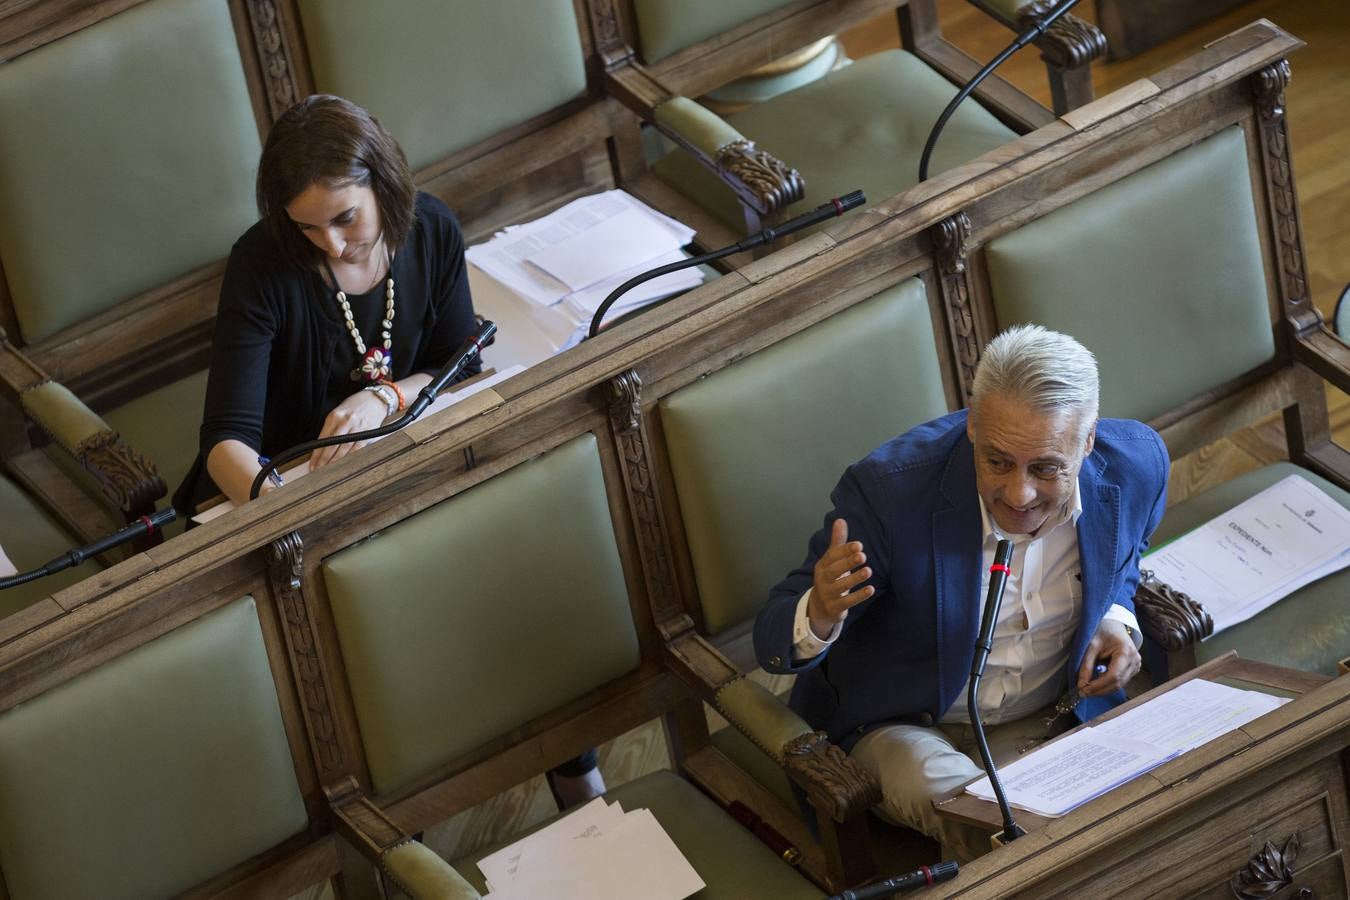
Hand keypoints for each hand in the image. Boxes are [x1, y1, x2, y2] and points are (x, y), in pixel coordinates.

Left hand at [310, 388, 388, 469]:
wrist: (375, 399)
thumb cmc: (356, 405)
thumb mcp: (339, 412)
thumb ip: (331, 428)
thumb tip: (321, 447)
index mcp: (334, 416)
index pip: (322, 439)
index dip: (316, 454)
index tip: (312, 464)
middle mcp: (345, 422)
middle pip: (331, 446)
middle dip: (323, 461)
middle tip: (317, 471)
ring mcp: (356, 429)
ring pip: (343, 450)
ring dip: (335, 463)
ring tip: (328, 472)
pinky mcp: (367, 435)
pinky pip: (356, 450)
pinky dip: (349, 459)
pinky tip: (344, 466)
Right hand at [806, 518, 872, 636]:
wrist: (819, 607)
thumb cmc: (830, 578)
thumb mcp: (832, 560)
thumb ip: (838, 542)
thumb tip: (840, 519)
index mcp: (823, 565)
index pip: (832, 556)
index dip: (845, 551)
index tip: (859, 545)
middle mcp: (823, 579)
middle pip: (834, 571)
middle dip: (848, 563)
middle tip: (863, 556)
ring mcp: (827, 594)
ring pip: (840, 587)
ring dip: (854, 579)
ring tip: (868, 571)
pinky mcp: (834, 608)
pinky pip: (846, 602)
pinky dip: (858, 596)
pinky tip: (871, 589)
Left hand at [1077, 618, 1140, 696]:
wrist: (1114, 624)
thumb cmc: (1103, 630)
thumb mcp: (1091, 645)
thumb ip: (1086, 665)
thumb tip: (1081, 685)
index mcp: (1126, 652)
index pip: (1113, 675)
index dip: (1098, 686)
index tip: (1083, 690)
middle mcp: (1135, 660)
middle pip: (1117, 683)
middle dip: (1099, 690)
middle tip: (1082, 692)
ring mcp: (1136, 665)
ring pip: (1119, 685)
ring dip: (1103, 689)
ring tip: (1087, 689)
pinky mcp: (1133, 669)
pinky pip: (1121, 681)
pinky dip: (1108, 684)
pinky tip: (1096, 683)